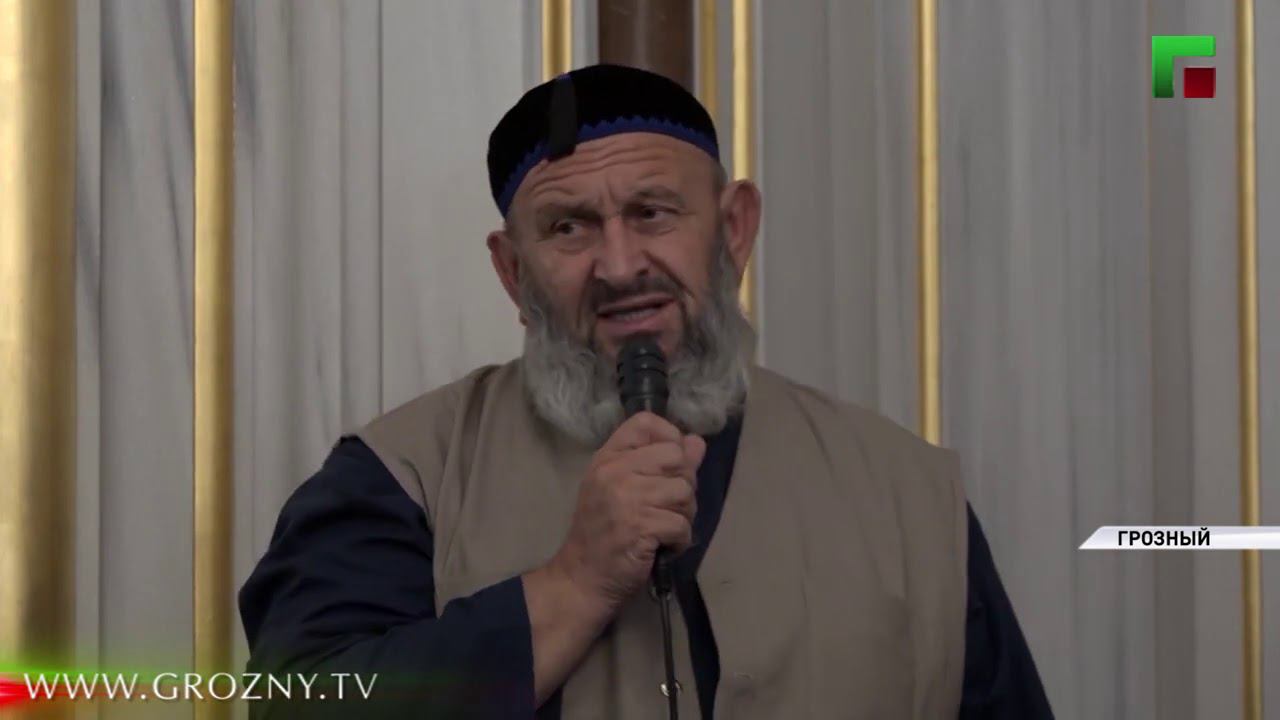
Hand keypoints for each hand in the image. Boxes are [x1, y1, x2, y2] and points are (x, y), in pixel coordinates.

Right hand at [548, 412, 706, 612]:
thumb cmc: (604, 533)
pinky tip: (664, 546)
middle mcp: (615, 472)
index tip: (668, 466)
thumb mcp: (624, 490)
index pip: (645, 423)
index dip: (669, 438)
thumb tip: (696, 442)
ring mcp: (626, 498)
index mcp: (608, 458)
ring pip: (684, 491)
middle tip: (668, 506)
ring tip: (665, 528)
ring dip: (684, 515)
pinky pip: (682, 524)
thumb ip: (661, 464)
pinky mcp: (640, 526)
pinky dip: (680, 540)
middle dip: (684, 484)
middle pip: (676, 457)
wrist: (582, 578)